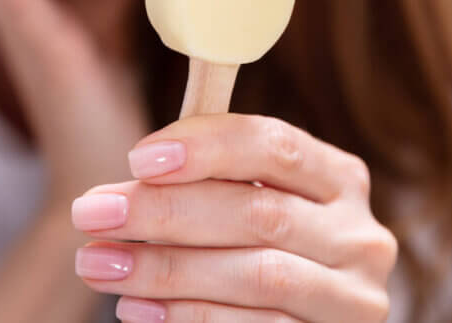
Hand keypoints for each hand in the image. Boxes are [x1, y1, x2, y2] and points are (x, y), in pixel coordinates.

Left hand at [71, 114, 396, 321]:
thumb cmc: (256, 250)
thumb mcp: (248, 203)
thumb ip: (211, 179)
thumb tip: (134, 173)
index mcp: (339, 178)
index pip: (275, 145)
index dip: (207, 147)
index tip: (137, 159)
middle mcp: (358, 235)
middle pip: (259, 213)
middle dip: (165, 211)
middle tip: (92, 213)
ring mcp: (352, 299)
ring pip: (256, 275)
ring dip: (165, 269)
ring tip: (99, 264)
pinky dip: (189, 318)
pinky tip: (137, 309)